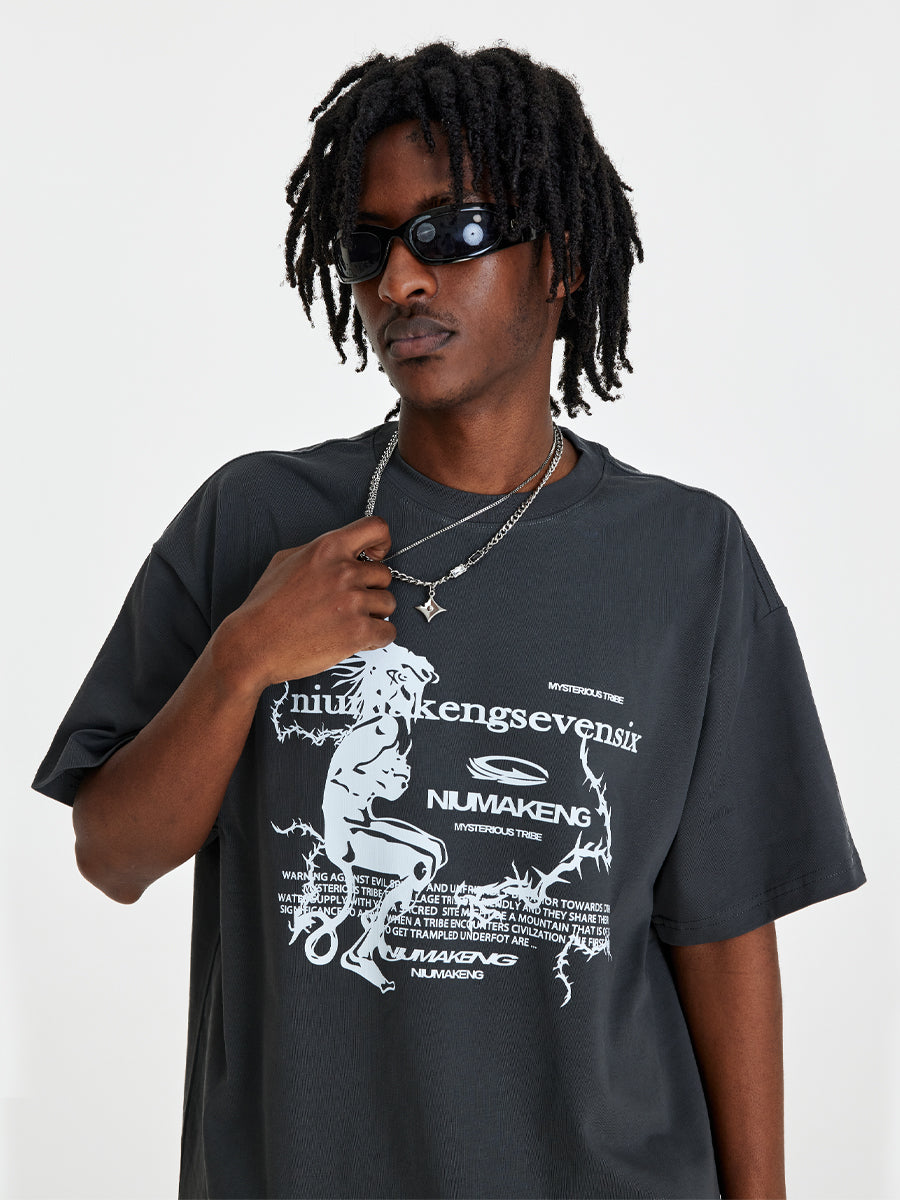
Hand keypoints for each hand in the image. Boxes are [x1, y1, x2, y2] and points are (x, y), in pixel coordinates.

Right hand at [215, 515, 396, 693]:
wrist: (254, 643)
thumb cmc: (265, 606)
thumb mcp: (285, 560)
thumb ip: (319, 551)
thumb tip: (342, 552)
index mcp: (328, 548)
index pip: (375, 528)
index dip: (381, 543)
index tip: (375, 556)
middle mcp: (344, 571)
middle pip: (384, 575)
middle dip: (371, 589)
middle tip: (348, 602)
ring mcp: (353, 601)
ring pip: (388, 604)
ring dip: (374, 614)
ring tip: (347, 621)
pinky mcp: (358, 631)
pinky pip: (388, 632)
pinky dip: (377, 637)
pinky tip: (357, 638)